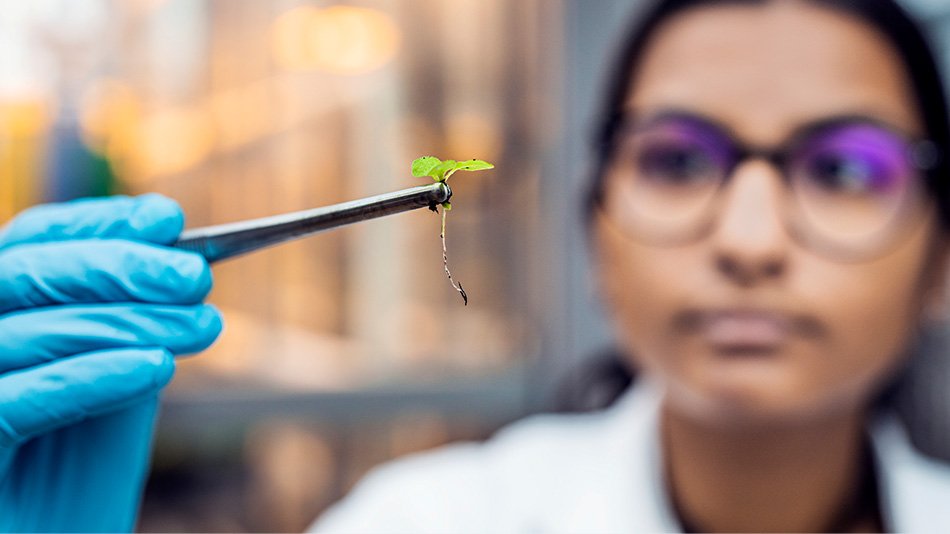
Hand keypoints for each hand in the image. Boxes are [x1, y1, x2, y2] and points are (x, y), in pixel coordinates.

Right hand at [0, 194, 221, 531]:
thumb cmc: (78, 482)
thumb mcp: (113, 384)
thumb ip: (127, 325)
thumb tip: (177, 259)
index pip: (28, 244)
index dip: (97, 223)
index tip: (168, 219)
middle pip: (21, 273)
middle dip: (117, 264)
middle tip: (195, 276)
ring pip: (25, 330)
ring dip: (127, 320)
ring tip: (203, 325)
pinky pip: (18, 401)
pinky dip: (93, 375)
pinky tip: (156, 366)